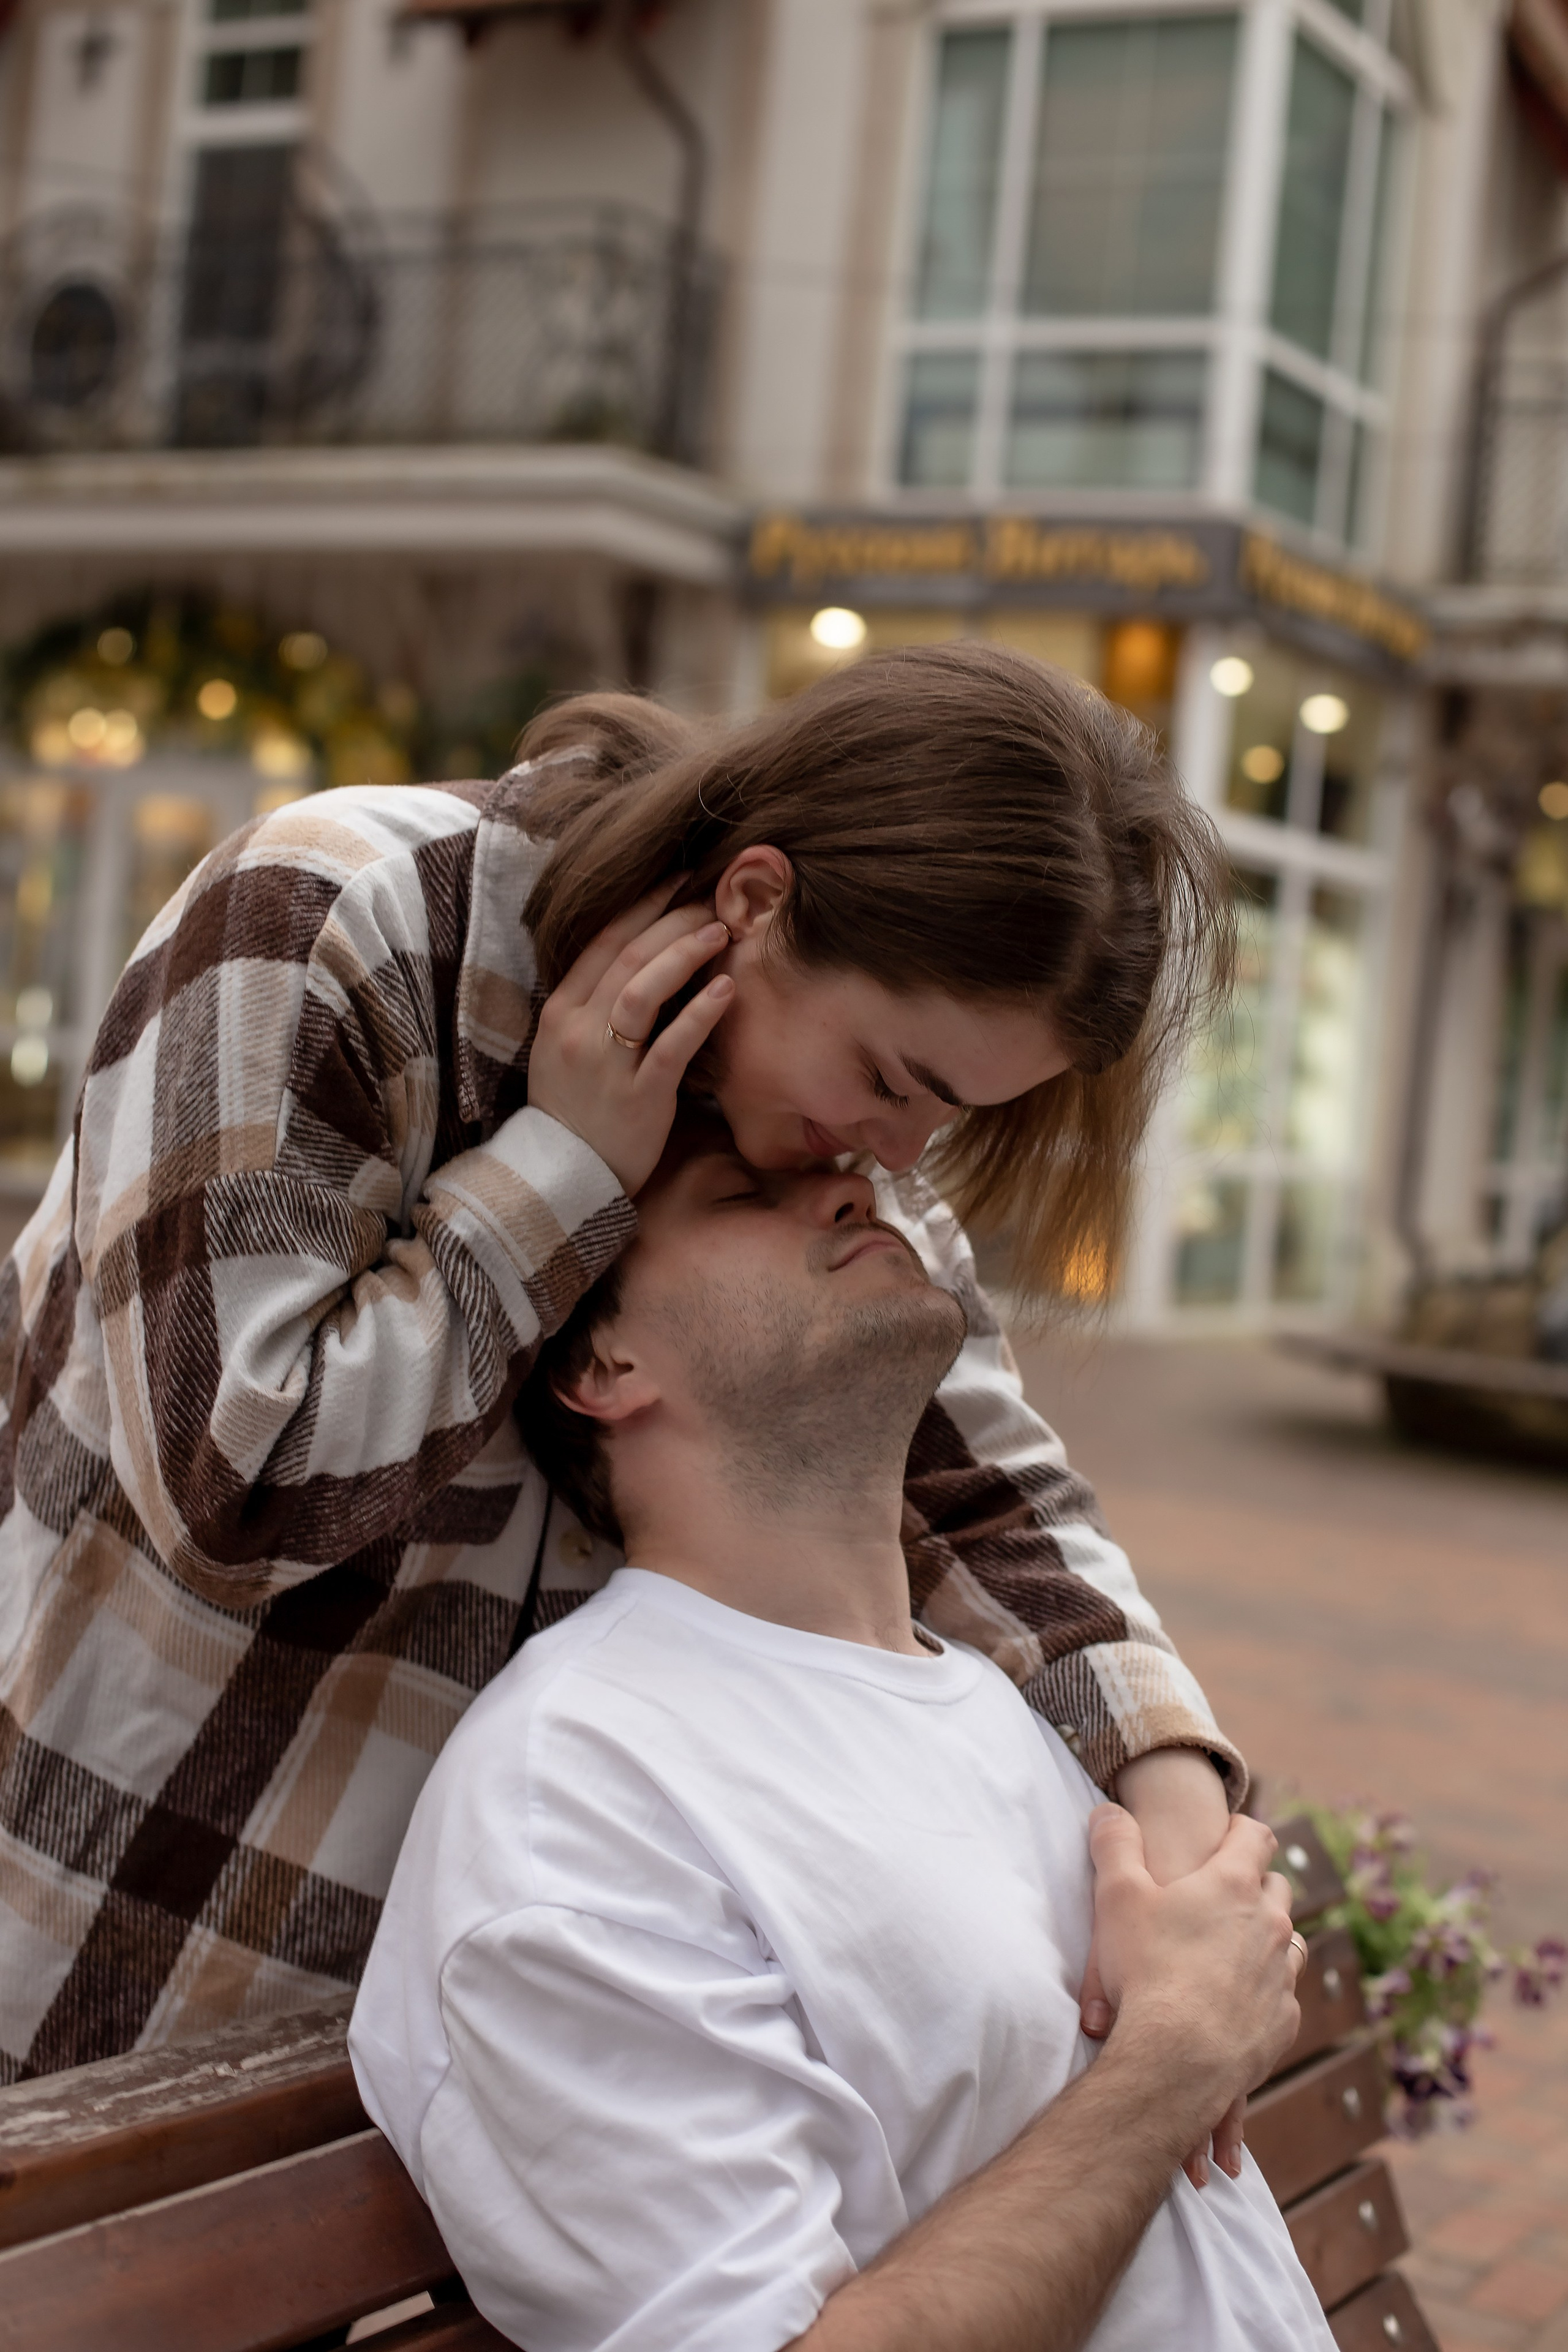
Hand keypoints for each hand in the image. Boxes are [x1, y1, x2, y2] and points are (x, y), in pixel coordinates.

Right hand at [527, 887, 733, 1195]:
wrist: (566, 1176)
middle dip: (672, 920)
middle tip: (711, 899)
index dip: (644, 904)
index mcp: (559, 1011)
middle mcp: (577, 1030)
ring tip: (720, 930)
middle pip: (626, 956)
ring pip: (642, 990)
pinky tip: (726, 989)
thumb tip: (641, 956)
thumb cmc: (577, 1109)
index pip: (603, 941)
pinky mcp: (639, 1097)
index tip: (678, 880)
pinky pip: (672, 1046)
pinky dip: (700, 1013)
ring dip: (684, 953)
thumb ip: (594, 1004)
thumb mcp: (567, 1048)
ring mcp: (606, 1064)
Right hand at [1086, 1807, 1300, 2166]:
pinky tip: (1235, 2002)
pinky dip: (1264, 1989)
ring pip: (1289, 1941)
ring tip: (1232, 1949)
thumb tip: (1108, 1810)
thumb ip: (1113, 1844)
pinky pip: (1283, 1994)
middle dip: (1256, 1884)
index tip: (1225, 1834)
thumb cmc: (1146, 1970)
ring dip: (1267, 1937)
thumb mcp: (1116, 1897)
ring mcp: (1282, 1975)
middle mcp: (1270, 1925)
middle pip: (1278, 1888)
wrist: (1176, 2061)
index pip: (1257, 1836)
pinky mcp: (1284, 2021)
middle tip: (1222, 1895)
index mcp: (1234, 1885)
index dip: (1241, 1829)